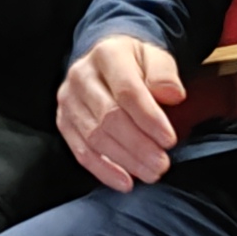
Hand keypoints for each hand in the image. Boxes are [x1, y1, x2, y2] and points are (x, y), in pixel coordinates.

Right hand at [58, 34, 185, 188]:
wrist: (107, 61)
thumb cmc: (136, 63)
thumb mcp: (157, 58)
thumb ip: (165, 74)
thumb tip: (172, 94)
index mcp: (107, 54)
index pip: (127, 91)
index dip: (149, 119)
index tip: (170, 140)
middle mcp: (81, 75)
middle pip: (109, 117)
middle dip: (139, 146)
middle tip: (162, 164)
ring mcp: (68, 100)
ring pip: (95, 138)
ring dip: (125, 161)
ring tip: (150, 173)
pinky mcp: (64, 121)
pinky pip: (81, 151)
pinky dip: (104, 170)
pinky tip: (125, 181)